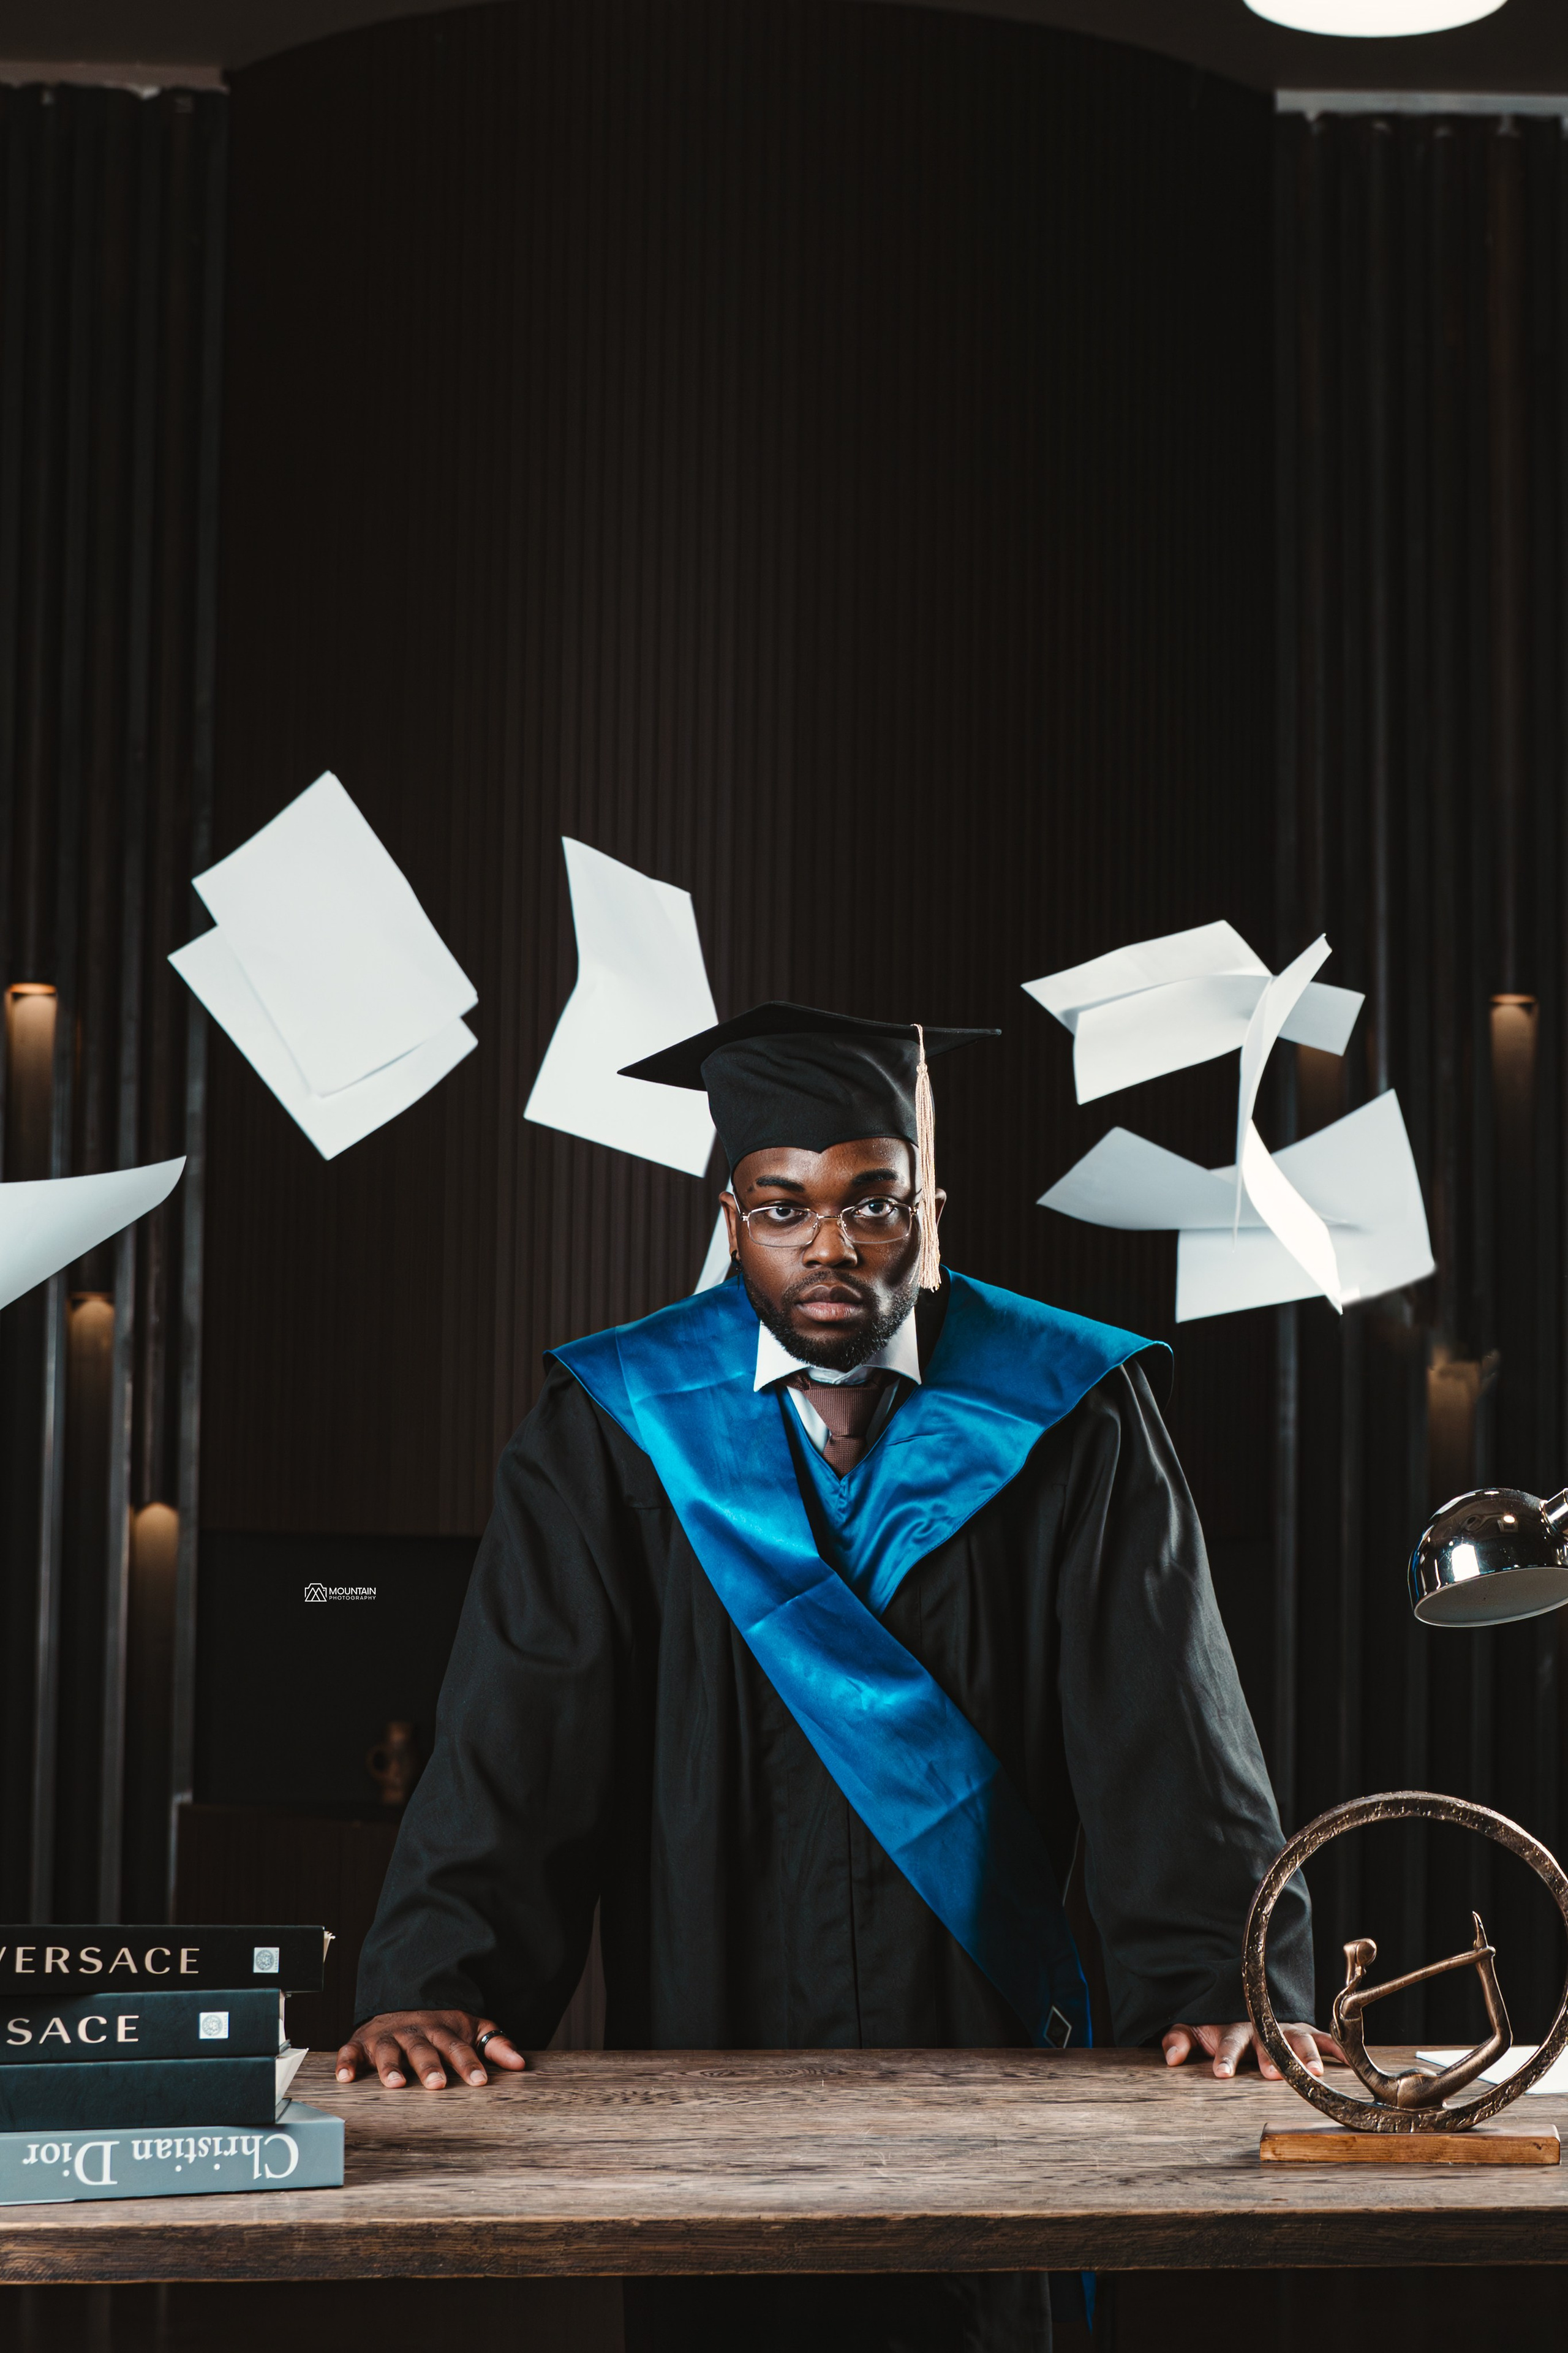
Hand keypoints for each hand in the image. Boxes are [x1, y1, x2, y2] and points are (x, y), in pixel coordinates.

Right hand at [335, 2009, 527, 2089]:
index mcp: (442, 2030)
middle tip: (436, 2084)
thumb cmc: (440, 2026)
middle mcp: (414, 2032)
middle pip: (423, 2049)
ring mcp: (387, 2037)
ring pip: (388, 2050)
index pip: (458, 2048)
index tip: (480, 2081)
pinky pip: (351, 2051)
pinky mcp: (362, 2042)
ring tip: (395, 2084)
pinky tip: (345, 2078)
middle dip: (430, 2066)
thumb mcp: (471, 2029)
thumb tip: (521, 2064)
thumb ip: (495, 2045)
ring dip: (390, 2066)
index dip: (469, 2064)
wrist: (401, 2002)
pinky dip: (347, 2063)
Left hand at [1161, 2019, 1345, 2080]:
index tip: (1222, 2073)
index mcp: (1232, 2028)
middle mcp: (1261, 2027)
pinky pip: (1322, 2037)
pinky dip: (1335, 2047)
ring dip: (1305, 2054)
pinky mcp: (1303, 2030)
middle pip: (1267, 2041)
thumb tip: (1171, 2056)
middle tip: (1272, 2074)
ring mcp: (1284, 2028)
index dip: (1225, 2056)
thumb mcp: (1195, 2029)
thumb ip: (1179, 2039)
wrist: (1243, 2002)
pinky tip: (1347, 2060)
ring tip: (1313, 2072)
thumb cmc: (1217, 2026)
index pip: (1228, 2041)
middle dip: (1270, 2057)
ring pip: (1297, 2038)